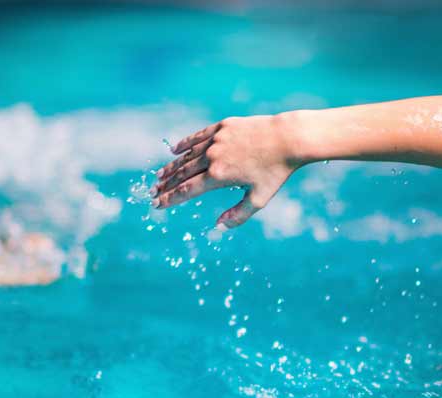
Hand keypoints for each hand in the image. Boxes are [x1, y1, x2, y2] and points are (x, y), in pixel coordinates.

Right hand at [152, 114, 299, 231]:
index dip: (170, 198)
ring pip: (188, 155)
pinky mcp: (222, 127)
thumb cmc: (276, 172)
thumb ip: (238, 215)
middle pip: (183, 173)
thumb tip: (218, 226)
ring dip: (172, 166)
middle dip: (166, 184)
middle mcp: (213, 157)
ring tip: (160, 175)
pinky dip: (185, 144)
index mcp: (219, 176)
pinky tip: (175, 150)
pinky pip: (198, 137)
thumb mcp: (259, 199)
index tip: (157, 204)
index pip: (187, 190)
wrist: (288, 138)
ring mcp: (217, 140)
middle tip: (153, 192)